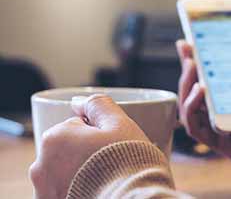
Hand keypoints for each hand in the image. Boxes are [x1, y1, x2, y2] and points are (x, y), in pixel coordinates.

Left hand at [29, 94, 148, 198]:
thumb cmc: (128, 163)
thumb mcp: (120, 124)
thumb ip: (97, 105)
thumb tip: (78, 101)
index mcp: (54, 139)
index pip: (77, 127)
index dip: (98, 135)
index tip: (111, 146)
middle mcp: (40, 167)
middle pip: (67, 152)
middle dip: (84, 155)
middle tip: (110, 165)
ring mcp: (44, 192)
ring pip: (63, 175)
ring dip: (79, 176)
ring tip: (103, 183)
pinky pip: (64, 192)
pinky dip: (76, 192)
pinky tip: (96, 193)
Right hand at [176, 37, 230, 181]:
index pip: (211, 83)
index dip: (198, 64)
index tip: (189, 42)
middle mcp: (227, 118)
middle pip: (196, 95)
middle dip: (187, 70)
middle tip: (186, 49)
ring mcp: (223, 132)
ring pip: (190, 111)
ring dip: (185, 87)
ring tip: (191, 65)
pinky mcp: (222, 145)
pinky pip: (196, 129)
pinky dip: (192, 109)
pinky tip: (200, 90)